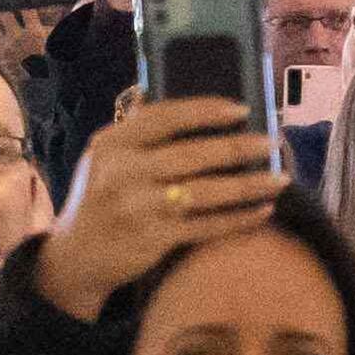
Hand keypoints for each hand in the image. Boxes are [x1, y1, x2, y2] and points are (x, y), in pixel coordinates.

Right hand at [37, 98, 286, 316]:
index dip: (206, 111)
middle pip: (193, 155)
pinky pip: (205, 226)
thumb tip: (180, 96)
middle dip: (239, 148)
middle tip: (272, 143)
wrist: (74, 258)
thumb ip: (137, 131)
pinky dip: (237, 219)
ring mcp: (137, 208)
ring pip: (205, 192)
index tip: (242, 110)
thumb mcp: (103, 158)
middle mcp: (122, 172)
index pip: (165, 116)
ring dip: (248, 186)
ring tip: (280, 179)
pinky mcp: (152, 240)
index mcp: (111, 143)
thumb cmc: (100, 199)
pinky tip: (261, 211)